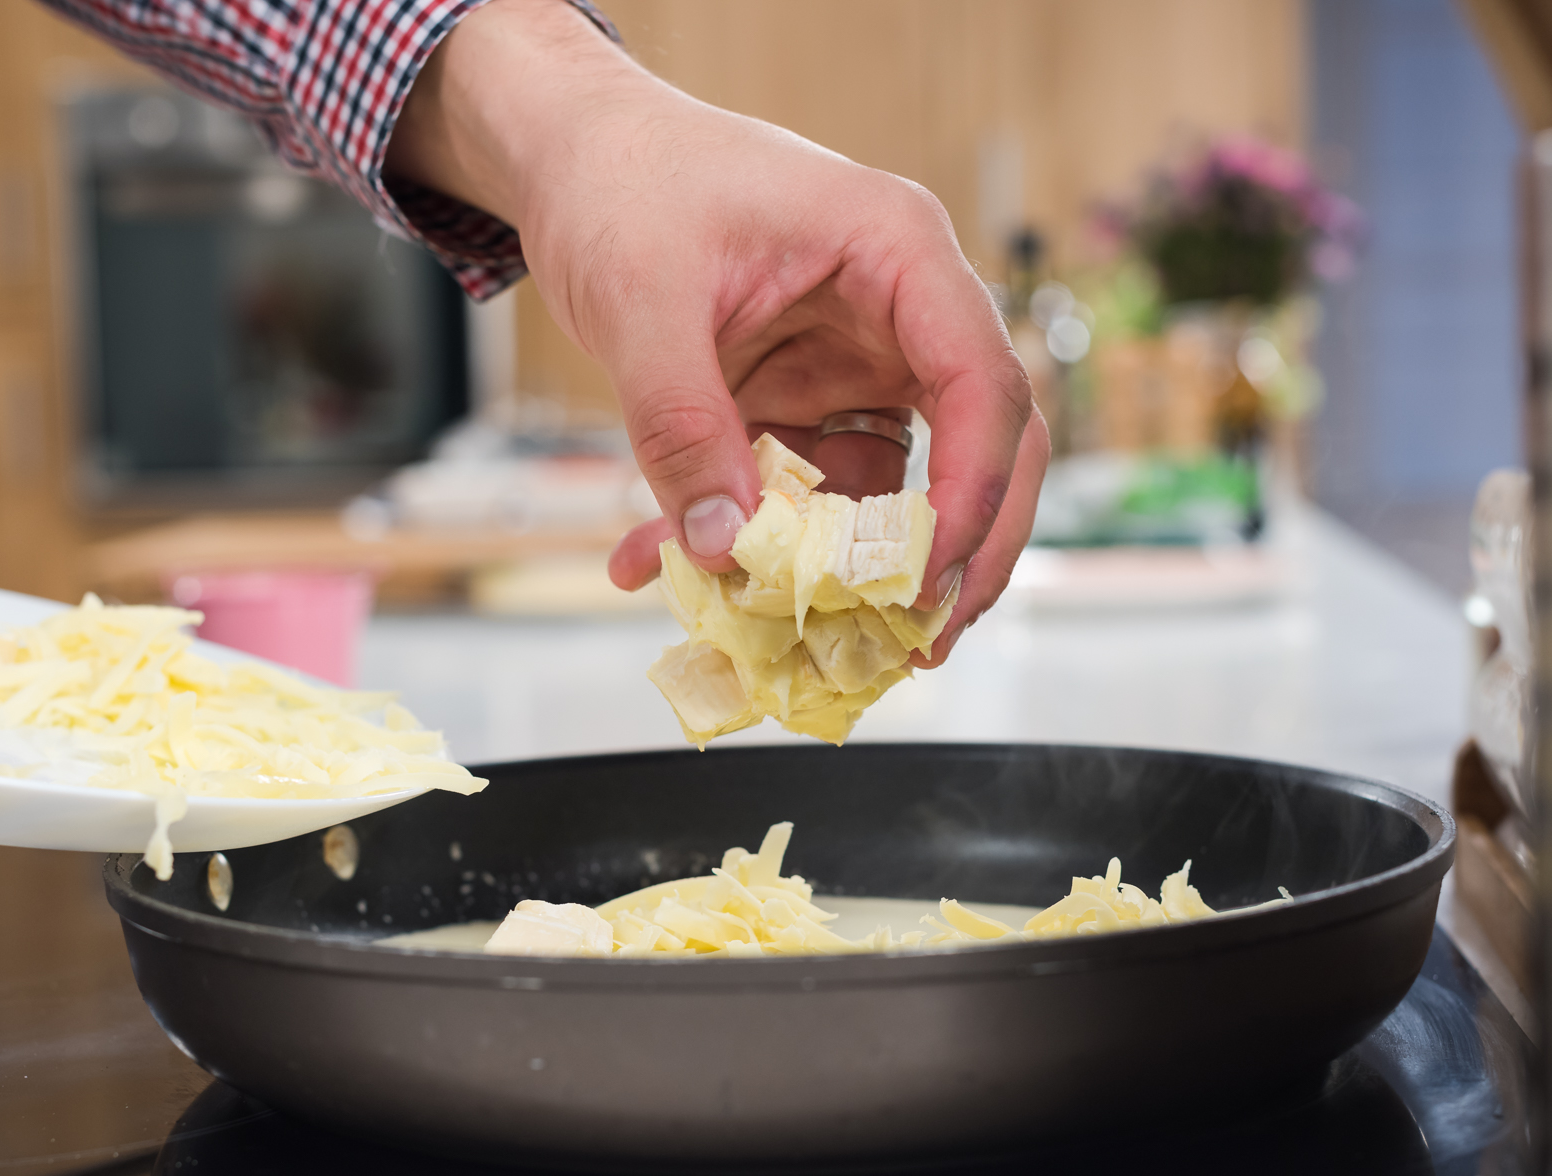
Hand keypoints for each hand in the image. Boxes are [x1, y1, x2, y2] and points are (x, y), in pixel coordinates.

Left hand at [387, 0, 1043, 663]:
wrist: (571, 156)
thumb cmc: (622, 183)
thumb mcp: (641, 301)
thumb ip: (682, 427)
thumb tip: (723, 549)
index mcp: (896, 253)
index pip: (981, 381)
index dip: (973, 489)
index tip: (927, 576)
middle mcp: (898, 312)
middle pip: (980, 444)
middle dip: (960, 551)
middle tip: (925, 642)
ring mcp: (857, 361)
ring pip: (895, 487)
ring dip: (849, 567)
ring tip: (797, 634)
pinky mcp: (808, 400)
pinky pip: (811, 492)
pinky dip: (760, 542)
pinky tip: (673, 567)